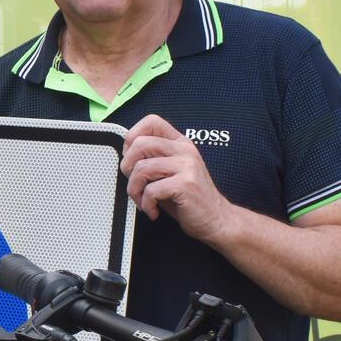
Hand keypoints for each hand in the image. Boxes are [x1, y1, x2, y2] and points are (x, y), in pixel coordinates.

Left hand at [119, 114, 238, 243]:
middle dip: (127, 167)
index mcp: (180, 143)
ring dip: (134, 190)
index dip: (132, 137)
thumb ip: (152, 160)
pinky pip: (151, 190)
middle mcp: (184, 150)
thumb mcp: (169, 173)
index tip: (131, 158)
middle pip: (140, 144)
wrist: (215, 219)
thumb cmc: (188, 199)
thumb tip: (125, 154)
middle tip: (135, 184)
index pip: (151, 122)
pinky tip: (153, 210)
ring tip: (143, 201)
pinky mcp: (186, 184)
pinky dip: (146, 204)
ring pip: (142, 168)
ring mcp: (187, 166)